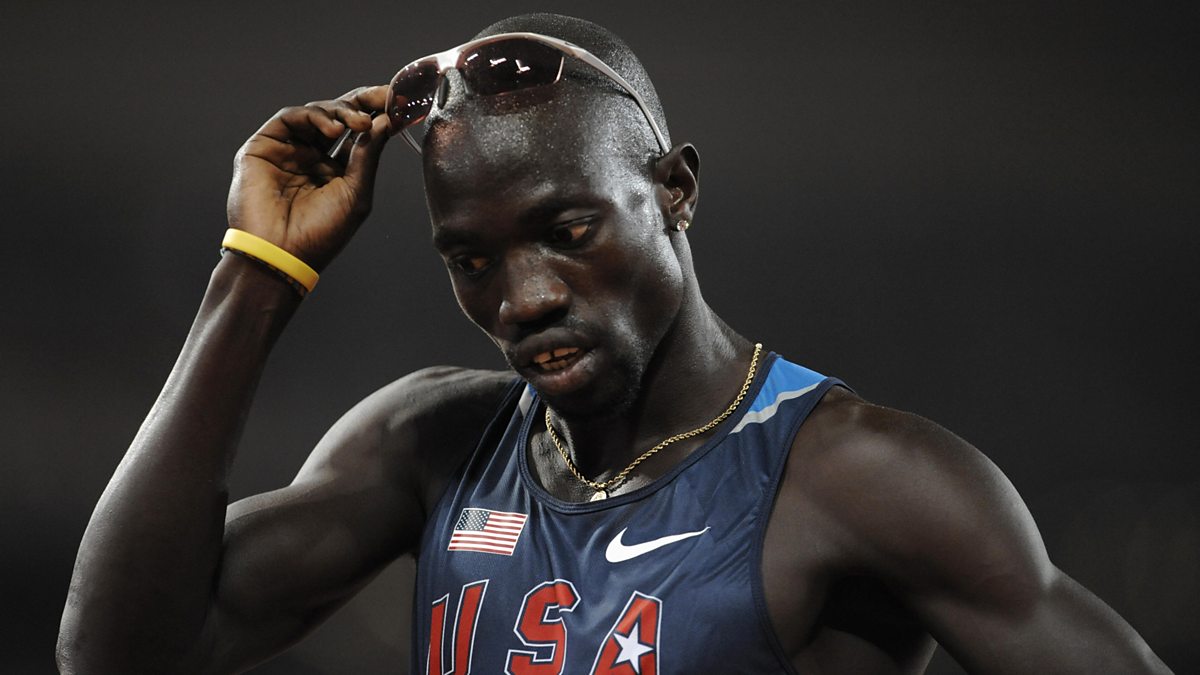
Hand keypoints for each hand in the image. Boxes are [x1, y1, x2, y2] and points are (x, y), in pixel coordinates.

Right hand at [226, 85, 392, 271]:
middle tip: (384, 97)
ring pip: (317, 113)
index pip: (358, 133)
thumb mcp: (356, 192)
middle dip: (363, 103)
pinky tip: (335, 128)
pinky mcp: (264, 145)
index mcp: (335, 170)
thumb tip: (386, 120)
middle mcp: (312, 156)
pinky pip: (290, 118)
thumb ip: (368, 155)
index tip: (399, 101)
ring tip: (359, 123)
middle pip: (339, 116)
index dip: (377, 115)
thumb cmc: (321, 233)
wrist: (281, 253)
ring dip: (342, 111)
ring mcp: (288, 149)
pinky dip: (314, 116)